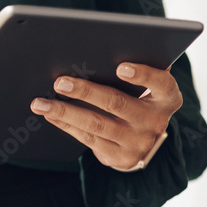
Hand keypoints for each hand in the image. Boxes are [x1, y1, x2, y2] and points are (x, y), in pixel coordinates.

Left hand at [30, 62, 181, 170]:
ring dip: (64, 111)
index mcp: (166, 98)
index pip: (162, 83)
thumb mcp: (145, 87)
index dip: (143, 74)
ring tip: (40, 102)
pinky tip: (49, 114)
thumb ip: (134, 72)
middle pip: (117, 103)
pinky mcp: (121, 157)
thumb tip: (102, 49)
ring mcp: (138, 142)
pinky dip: (65, 124)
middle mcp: (155, 121)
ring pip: (96, 124)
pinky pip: (88, 138)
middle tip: (60, 82)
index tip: (120, 66)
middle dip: (85, 92)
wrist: (144, 141)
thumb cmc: (139, 100)